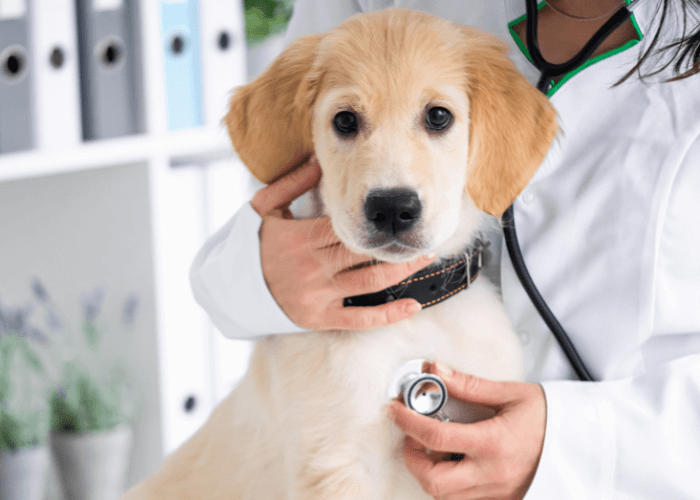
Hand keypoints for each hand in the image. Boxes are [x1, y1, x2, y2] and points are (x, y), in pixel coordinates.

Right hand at [250, 155, 435, 330]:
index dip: (371, 222)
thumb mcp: (264, 208)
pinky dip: (387, 315)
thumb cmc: (251, 244)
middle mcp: (310, 268)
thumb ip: (292, 183)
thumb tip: (318, 158)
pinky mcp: (320, 318)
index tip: (395, 214)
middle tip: (422, 234)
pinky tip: (412, 305)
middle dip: (395, 245)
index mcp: (298, 239)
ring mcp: (316, 296)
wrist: (232, 288)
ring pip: (368, 284)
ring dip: (401, 271)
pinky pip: (358, 319)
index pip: (342, 227)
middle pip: (362, 254)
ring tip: (424, 258)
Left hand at [387, 361, 545, 499]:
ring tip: (432, 448)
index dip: (407, 422)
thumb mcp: (510, 393)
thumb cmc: (549, 417)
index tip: (395, 409)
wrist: (583, 442)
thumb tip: (434, 370)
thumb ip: (468, 385)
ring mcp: (498, 492)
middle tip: (411, 436)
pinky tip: (452, 463)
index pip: (435, 438)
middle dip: (412, 458)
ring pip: (445, 497)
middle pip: (434, 481)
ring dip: (429, 473)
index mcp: (494, 444)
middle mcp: (493, 474)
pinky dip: (449, 485)